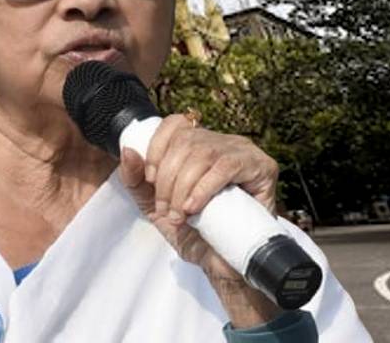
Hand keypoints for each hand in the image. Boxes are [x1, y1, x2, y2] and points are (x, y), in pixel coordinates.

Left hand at [118, 114, 282, 327]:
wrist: (225, 264)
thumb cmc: (194, 233)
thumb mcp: (155, 205)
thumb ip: (136, 180)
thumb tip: (128, 150)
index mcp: (199, 145)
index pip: (174, 124)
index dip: (157, 147)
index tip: (150, 179)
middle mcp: (222, 142)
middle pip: (185, 141)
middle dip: (167, 178)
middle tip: (166, 210)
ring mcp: (244, 151)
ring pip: (202, 153)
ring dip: (182, 186)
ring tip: (180, 215)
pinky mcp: (262, 167)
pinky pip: (226, 167)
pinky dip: (203, 188)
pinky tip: (194, 208)